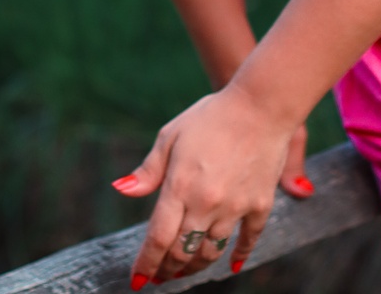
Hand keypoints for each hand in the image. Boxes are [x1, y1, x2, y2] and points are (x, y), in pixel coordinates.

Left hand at [112, 89, 313, 285]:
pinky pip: (248, 240)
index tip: (138, 280)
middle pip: (182, 253)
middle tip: (161, 275)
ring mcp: (235, 206)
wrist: (261, 105)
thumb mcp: (171, 135)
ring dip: (195, 266)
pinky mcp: (259, 205)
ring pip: (211, 252)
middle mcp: (206, 203)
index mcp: (179, 186)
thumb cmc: (211, 116)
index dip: (146, 264)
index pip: (158, 239)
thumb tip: (120, 190)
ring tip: (186, 268)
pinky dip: (238, 256)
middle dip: (168, 270)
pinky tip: (231, 265)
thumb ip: (148, 170)